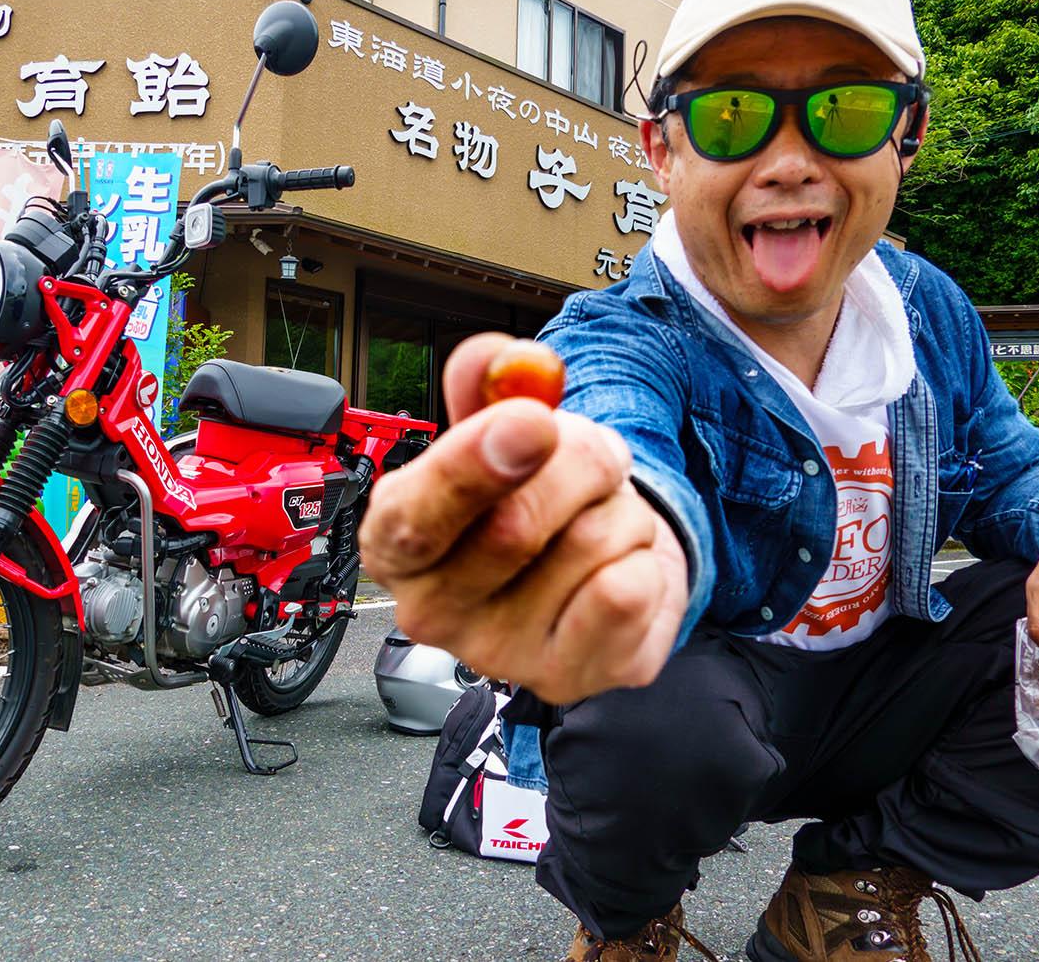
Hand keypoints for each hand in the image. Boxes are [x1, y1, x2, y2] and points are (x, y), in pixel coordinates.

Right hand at [359, 333, 689, 704]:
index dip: (473, 466)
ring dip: (617, 508)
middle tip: (592, 450)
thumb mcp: (497, 428)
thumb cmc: (528, 496)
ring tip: (596, 517)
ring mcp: (501, 656)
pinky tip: (618, 564)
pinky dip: (644, 557)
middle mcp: (433, 613)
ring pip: (589, 546)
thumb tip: (498, 360)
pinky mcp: (573, 678)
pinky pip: (629, 591)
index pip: (415, 517)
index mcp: (395, 543)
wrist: (588, 565)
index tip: (533, 422)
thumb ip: (486, 385)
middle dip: (579, 462)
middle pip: (516, 526)